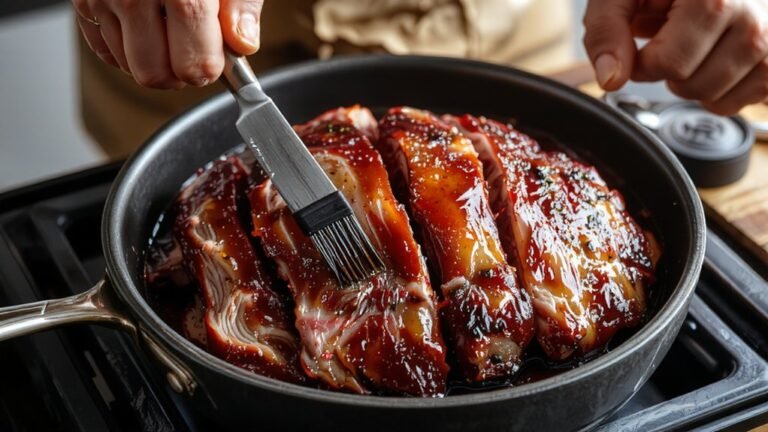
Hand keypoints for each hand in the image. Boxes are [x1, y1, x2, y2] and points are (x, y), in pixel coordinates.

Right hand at [72, 0, 262, 88]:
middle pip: (155, 74)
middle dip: (178, 71)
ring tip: (167, 24)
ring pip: (128, 66)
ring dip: (152, 57)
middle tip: (192, 47)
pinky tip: (144, 22)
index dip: (208, 68)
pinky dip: (126, 45)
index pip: (194, 65)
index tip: (215, 58)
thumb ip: (241, 6)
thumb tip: (242, 45)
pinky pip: (103, 49)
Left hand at [583, 0, 767, 114]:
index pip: (667, 63)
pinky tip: (715, 58)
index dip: (642, 61)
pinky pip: (740, 103)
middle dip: (668, 72)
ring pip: (716, 100)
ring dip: (693, 83)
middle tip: (674, 39)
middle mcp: (754, 17)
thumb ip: (606, 30)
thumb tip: (611, 78)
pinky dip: (720, 91)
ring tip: (696, 46)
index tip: (646, 40)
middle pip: (691, 85)